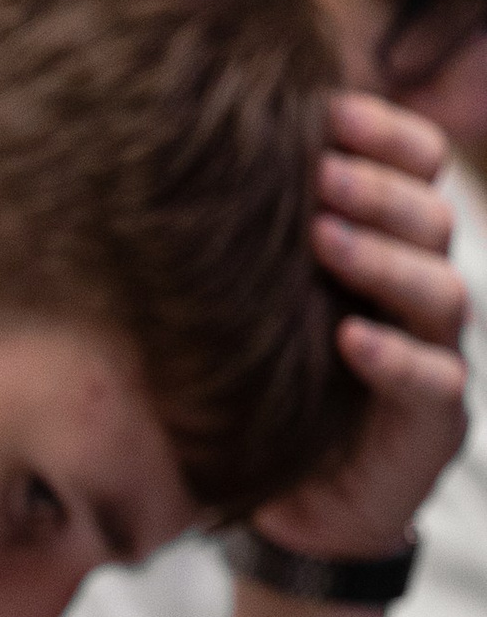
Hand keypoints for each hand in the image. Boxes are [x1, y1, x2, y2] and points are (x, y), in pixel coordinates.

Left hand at [253, 93, 468, 559]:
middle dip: (377, 189)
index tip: (327, 111)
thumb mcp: (257, 301)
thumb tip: (175, 146)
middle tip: (318, 172)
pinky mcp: (434, 422)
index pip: (418, 168)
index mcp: (389, 245)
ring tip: (326, 239)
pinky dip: (393, 358)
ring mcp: (436, 355)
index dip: (386, 134)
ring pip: (441, 290)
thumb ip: (247, 236)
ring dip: (384, 259)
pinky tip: (350, 340)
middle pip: (431, 218)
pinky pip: (432, 380)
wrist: (301, 506)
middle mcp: (420, 293)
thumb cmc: (271, 382)